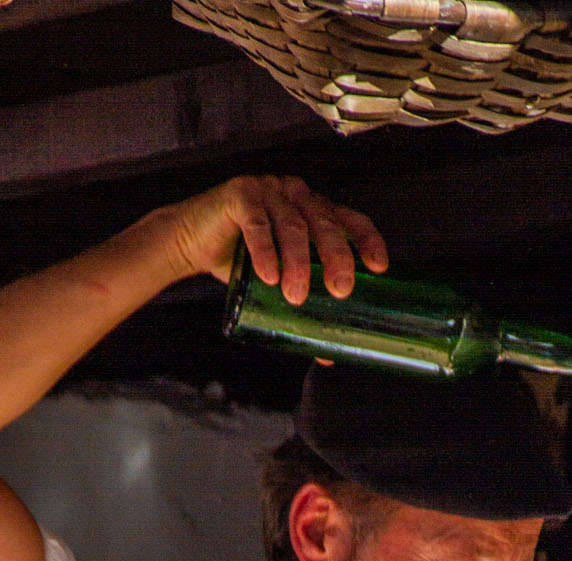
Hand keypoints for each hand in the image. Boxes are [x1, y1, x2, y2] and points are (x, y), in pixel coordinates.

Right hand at [162, 173, 387, 300]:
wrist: (192, 243)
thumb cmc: (241, 263)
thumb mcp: (278, 283)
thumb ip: (302, 308)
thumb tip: (329, 359)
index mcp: (313, 210)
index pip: (349, 219)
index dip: (366, 240)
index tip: (378, 267)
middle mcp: (296, 195)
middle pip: (325, 224)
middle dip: (337, 258)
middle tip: (340, 291)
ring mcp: (269, 190)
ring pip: (293, 226)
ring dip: (297, 262)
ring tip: (295, 295)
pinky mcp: (240, 193)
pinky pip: (257, 223)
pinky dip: (265, 250)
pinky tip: (269, 275)